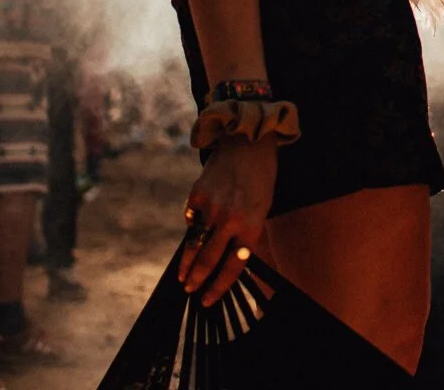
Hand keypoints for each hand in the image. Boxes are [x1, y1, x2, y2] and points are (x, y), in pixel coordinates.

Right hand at [179, 138, 275, 300]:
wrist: (248, 144)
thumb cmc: (260, 180)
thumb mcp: (261, 210)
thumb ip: (244, 234)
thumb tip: (224, 260)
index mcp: (252, 226)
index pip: (232, 266)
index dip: (218, 286)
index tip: (207, 300)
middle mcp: (231, 220)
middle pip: (209, 259)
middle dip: (198, 279)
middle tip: (190, 291)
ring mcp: (212, 207)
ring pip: (194, 244)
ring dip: (187, 263)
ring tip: (182, 277)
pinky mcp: (197, 196)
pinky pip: (191, 220)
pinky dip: (191, 229)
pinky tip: (192, 237)